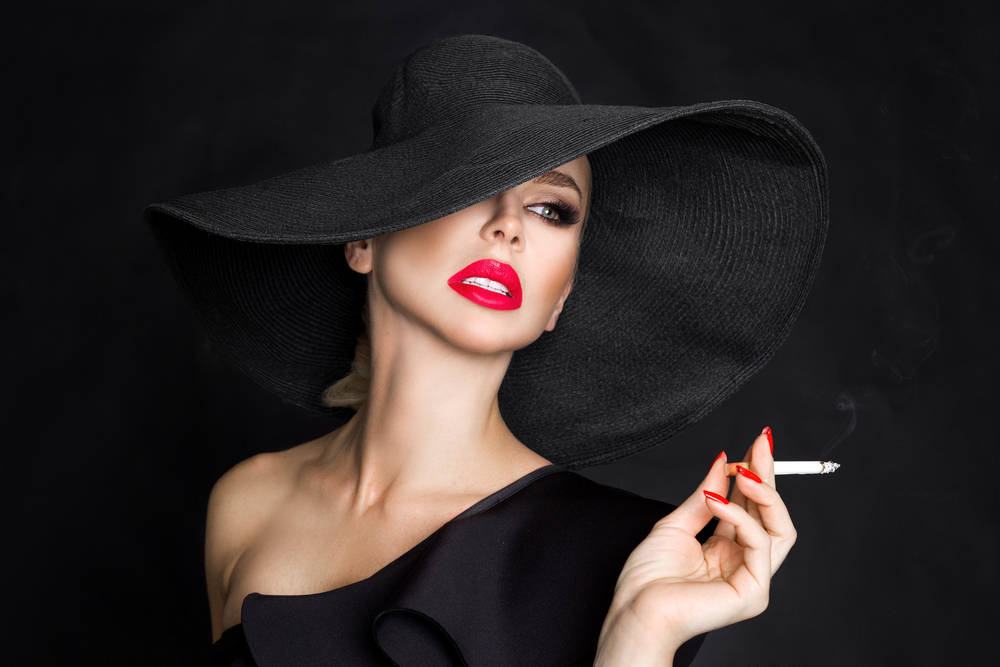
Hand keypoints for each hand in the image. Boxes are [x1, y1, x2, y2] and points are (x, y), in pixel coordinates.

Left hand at [593, 430, 796, 666]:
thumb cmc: (648, 578)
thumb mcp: (676, 523)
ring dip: (763, 492)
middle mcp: (744, 563)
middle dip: (768, 475)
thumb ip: (705, 494)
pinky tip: (717, 501)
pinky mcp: (753, 591)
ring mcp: (752, 578)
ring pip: (779, 528)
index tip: (756, 443)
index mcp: (727, 549)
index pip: (752, 507)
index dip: (756, 474)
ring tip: (742, 469)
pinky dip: (740, 516)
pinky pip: (759, 543)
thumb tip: (723, 462)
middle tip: (760, 445)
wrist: (635, 609)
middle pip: (772, 515)